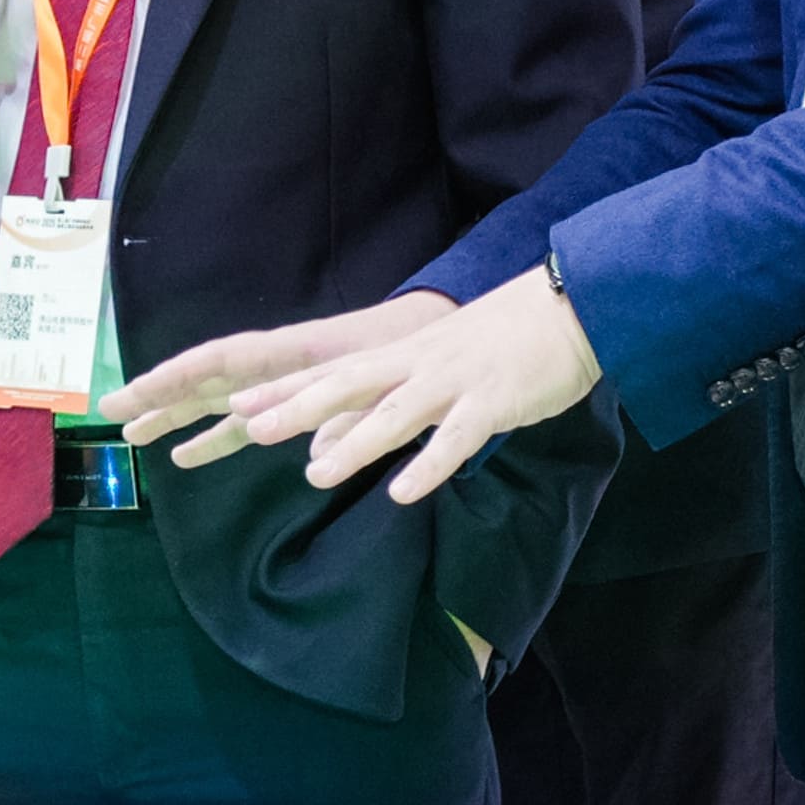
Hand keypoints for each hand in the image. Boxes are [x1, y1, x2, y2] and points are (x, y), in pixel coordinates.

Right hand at [109, 293, 450, 467]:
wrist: (425, 339)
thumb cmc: (401, 354)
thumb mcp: (382, 384)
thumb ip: (352, 416)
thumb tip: (319, 452)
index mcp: (286, 352)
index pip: (218, 360)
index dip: (175, 376)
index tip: (137, 392)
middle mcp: (269, 365)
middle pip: (201, 378)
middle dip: (156, 394)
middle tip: (110, 412)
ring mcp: (273, 385)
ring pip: (210, 401)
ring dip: (172, 417)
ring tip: (131, 436)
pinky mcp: (286, 406)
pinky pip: (238, 424)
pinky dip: (211, 440)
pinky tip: (184, 459)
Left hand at [225, 269, 603, 507]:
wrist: (567, 310)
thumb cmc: (499, 341)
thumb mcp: (436, 360)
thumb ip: (395, 391)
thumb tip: (350, 427)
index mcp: (402, 356)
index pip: (331, 372)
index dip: (285, 390)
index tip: (236, 408)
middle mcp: (417, 364)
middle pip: (347, 385)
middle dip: (297, 409)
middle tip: (248, 432)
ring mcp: (453, 382)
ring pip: (395, 414)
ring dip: (354, 444)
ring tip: (314, 476)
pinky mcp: (492, 402)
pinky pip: (456, 439)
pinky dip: (429, 466)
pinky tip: (403, 494)